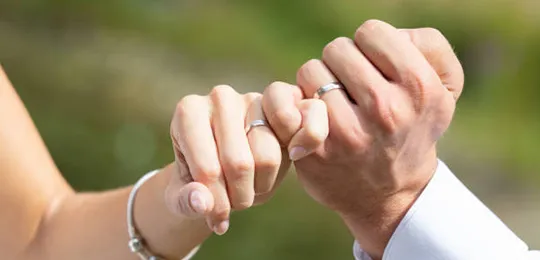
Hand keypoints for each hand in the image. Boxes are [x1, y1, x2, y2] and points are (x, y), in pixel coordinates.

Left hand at [164, 85, 327, 234]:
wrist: (218, 168)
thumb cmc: (194, 182)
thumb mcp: (182, 198)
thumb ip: (186, 201)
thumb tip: (202, 203)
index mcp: (189, 111)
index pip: (208, 168)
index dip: (215, 203)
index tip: (215, 220)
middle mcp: (220, 97)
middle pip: (239, 163)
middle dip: (238, 197)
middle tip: (233, 206)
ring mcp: (253, 100)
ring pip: (267, 158)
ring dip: (258, 189)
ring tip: (245, 192)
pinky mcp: (280, 114)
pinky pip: (289, 149)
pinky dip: (279, 174)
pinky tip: (263, 180)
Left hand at [266, 20, 463, 258]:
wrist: (392, 193)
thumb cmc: (413, 127)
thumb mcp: (444, 87)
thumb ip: (428, 45)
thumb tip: (382, 36)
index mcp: (419, 87)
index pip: (371, 32)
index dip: (370, 46)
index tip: (375, 68)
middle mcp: (385, 109)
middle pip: (337, 49)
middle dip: (342, 64)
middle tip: (353, 88)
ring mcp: (348, 132)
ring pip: (311, 70)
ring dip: (319, 83)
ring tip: (337, 103)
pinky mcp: (317, 149)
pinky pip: (286, 98)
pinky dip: (295, 101)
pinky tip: (310, 115)